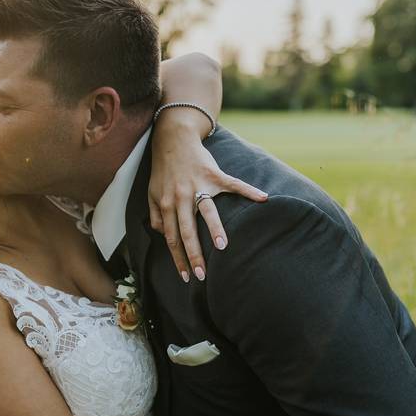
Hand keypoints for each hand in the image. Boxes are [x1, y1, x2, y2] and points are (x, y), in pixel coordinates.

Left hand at [149, 123, 266, 281]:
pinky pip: (234, 184)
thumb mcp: (152, 194)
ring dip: (215, 229)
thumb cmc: (163, 170)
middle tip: (202, 275)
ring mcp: (199, 185)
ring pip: (208, 211)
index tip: (186, 276)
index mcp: (167, 204)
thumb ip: (155, 216)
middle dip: (194, 255)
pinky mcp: (215, 174)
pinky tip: (262, 199)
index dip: (178, 258)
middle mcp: (182, 197)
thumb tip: (163, 236)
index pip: (172, 238)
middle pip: (188, 231)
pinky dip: (248, 190)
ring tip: (222, 247)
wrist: (173, 139)